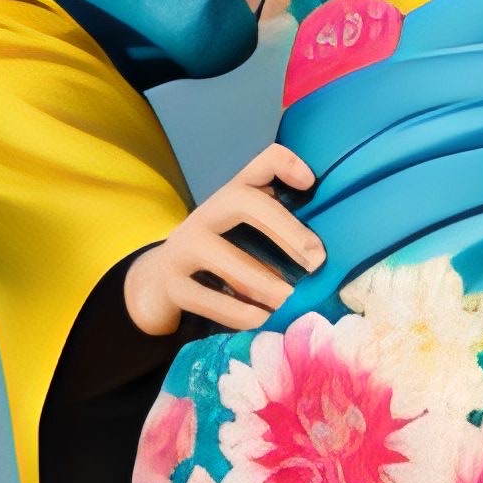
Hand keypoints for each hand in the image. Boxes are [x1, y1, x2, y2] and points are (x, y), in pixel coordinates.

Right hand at [123, 138, 322, 338]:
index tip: (310, 183)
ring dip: (263, 282)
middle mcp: (207, 214)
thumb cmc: (220, 257)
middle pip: (243, 202)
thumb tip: (323, 258)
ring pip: (222, 257)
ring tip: (289, 300)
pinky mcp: (171, 285)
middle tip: (316, 261)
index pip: (261, 163)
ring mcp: (183, 248)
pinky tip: (261, 319)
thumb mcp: (247, 237)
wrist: (159, 283)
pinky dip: (237, 312)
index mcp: (232, 196)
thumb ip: (280, 234)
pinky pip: (205, 298)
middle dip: (285, 230)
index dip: (287, 164)